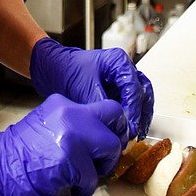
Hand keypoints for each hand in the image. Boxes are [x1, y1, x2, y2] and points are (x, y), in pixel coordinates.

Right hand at [0, 94, 124, 195]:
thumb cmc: (13, 154)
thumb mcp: (44, 124)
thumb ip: (70, 124)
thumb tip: (94, 136)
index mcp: (62, 104)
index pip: (101, 106)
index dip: (110, 125)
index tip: (110, 136)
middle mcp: (69, 113)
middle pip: (114, 116)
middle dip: (116, 137)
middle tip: (108, 155)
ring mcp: (71, 135)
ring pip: (110, 147)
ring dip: (102, 167)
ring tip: (86, 176)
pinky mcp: (70, 159)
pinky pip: (93, 176)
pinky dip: (85, 188)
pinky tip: (73, 188)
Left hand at [29, 37, 154, 140]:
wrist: (53, 69)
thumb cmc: (66, 70)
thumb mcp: (84, 88)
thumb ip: (101, 104)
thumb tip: (115, 122)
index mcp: (119, 62)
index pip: (134, 88)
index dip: (134, 109)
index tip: (130, 125)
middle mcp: (124, 69)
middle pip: (143, 92)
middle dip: (141, 114)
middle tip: (135, 132)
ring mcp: (122, 80)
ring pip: (141, 99)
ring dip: (140, 117)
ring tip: (136, 134)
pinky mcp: (117, 91)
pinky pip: (130, 104)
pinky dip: (132, 117)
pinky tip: (128, 131)